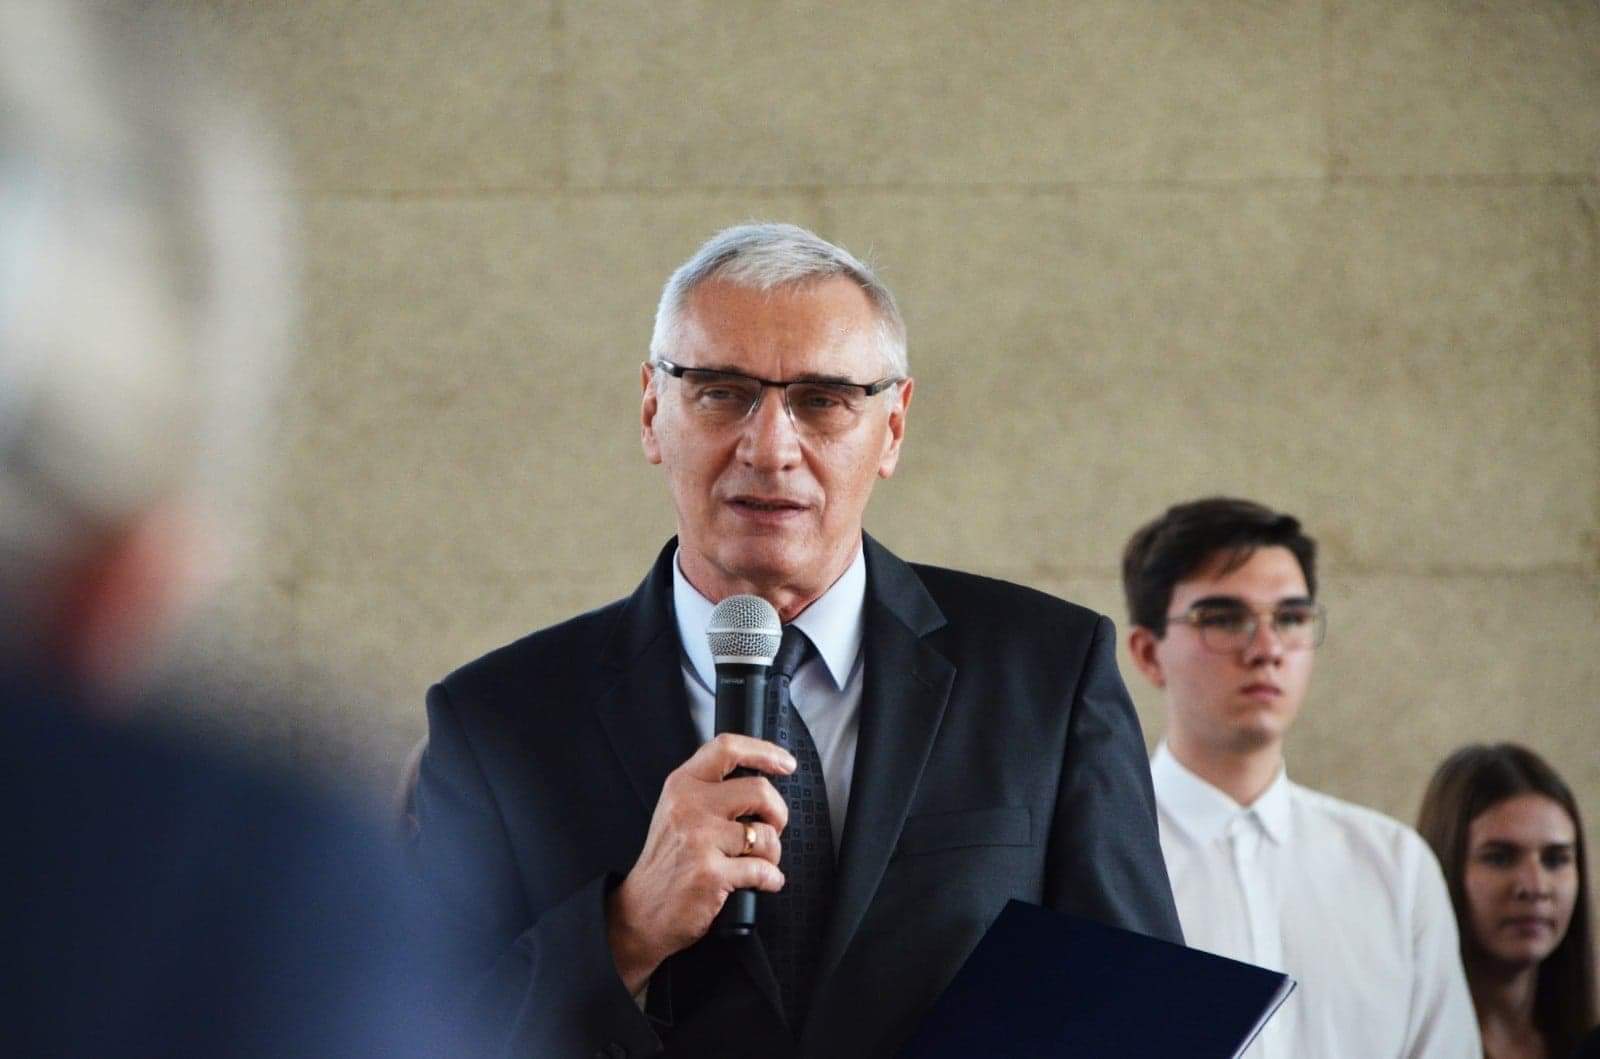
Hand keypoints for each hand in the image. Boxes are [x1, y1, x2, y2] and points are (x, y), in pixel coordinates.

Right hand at [606, 734, 794, 994]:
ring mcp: (699, 839)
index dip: (764, 751)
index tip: (785, 763)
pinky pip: (762, 870)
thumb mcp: (676, 812)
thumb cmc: (667, 863)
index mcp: (682, 785)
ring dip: (773, 853)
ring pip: (765, 834)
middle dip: (778, 813)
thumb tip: (761, 784)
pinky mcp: (710, 873)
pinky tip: (763, 882)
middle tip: (772, 829)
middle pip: (759, 790)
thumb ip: (709, 791)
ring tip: (760, 862)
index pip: (727, 749)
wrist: (640, 912)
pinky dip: (771, 879)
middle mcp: (689, 806)